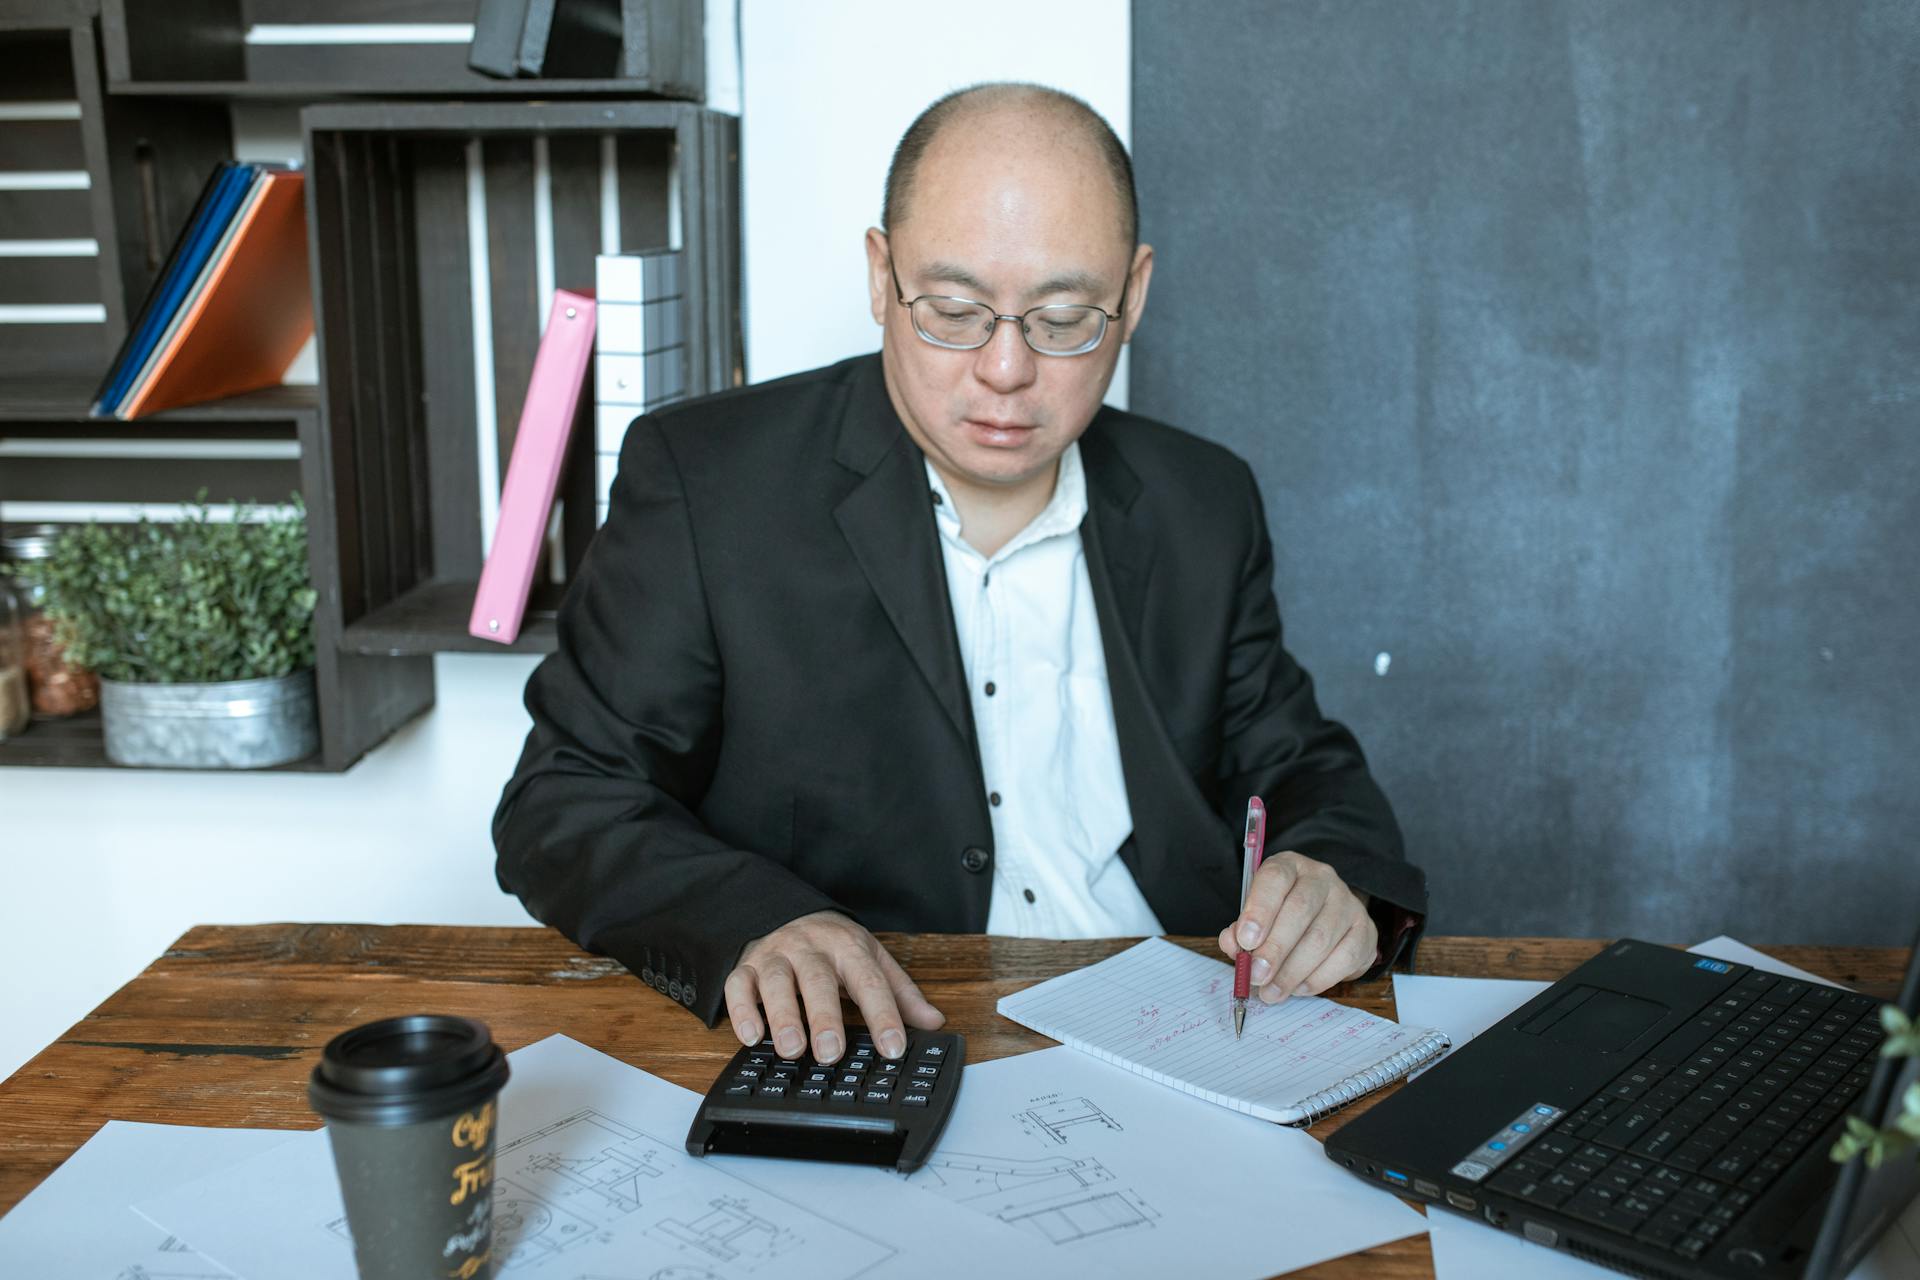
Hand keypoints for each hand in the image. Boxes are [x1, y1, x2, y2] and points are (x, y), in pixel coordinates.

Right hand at [724, 910, 944, 1062]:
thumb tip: (934, 1022)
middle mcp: (811, 948)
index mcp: (848, 947)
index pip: (870, 981)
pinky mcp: (746, 967)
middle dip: (825, 1017)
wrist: (786, 912)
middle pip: (818, 980)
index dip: (883, 1015)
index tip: (893, 1047)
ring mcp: (776, 956)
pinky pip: (738, 985)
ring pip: (776, 982)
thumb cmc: (833, 945)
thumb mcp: (871, 959)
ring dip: (783, 1016)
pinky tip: (752, 1036)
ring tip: (792, 1049)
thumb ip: (901, 993)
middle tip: (832, 1053)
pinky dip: (743, 1010)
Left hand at [1218, 851, 1375, 1004]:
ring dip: (1292, 972)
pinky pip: (1344, 958)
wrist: (1327, 919)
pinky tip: (1298, 988)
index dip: (1259, 910)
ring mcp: (1348, 902)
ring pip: (1321, 938)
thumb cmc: (1283, 916)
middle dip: (1275, 948)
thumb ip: (1241, 930)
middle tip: (1256, 975)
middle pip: (1300, 910)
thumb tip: (1233, 945)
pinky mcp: (1365, 930)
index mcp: (1290, 866)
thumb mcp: (1258, 915)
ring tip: (1271, 991)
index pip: (1275, 878)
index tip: (1245, 941)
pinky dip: (1317, 979)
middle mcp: (1322, 878)